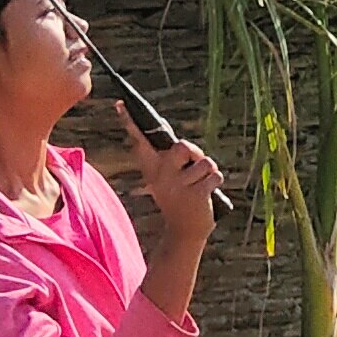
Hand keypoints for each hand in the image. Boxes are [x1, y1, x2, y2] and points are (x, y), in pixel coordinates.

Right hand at [120, 107, 221, 240]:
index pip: (140, 141)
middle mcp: (160, 175)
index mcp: (151, 168)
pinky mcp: (195, 195)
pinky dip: (216, 182)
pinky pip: (215, 175)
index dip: (131, 122)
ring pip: (205, 162)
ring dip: (208, 173)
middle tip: (192, 167)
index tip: (121, 104)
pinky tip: (206, 195)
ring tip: (199, 187)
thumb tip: (166, 129)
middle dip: (194, 154)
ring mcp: (178, 185)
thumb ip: (168, 155)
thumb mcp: (167, 177)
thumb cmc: (179, 197)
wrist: (185, 232)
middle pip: (183, 146)